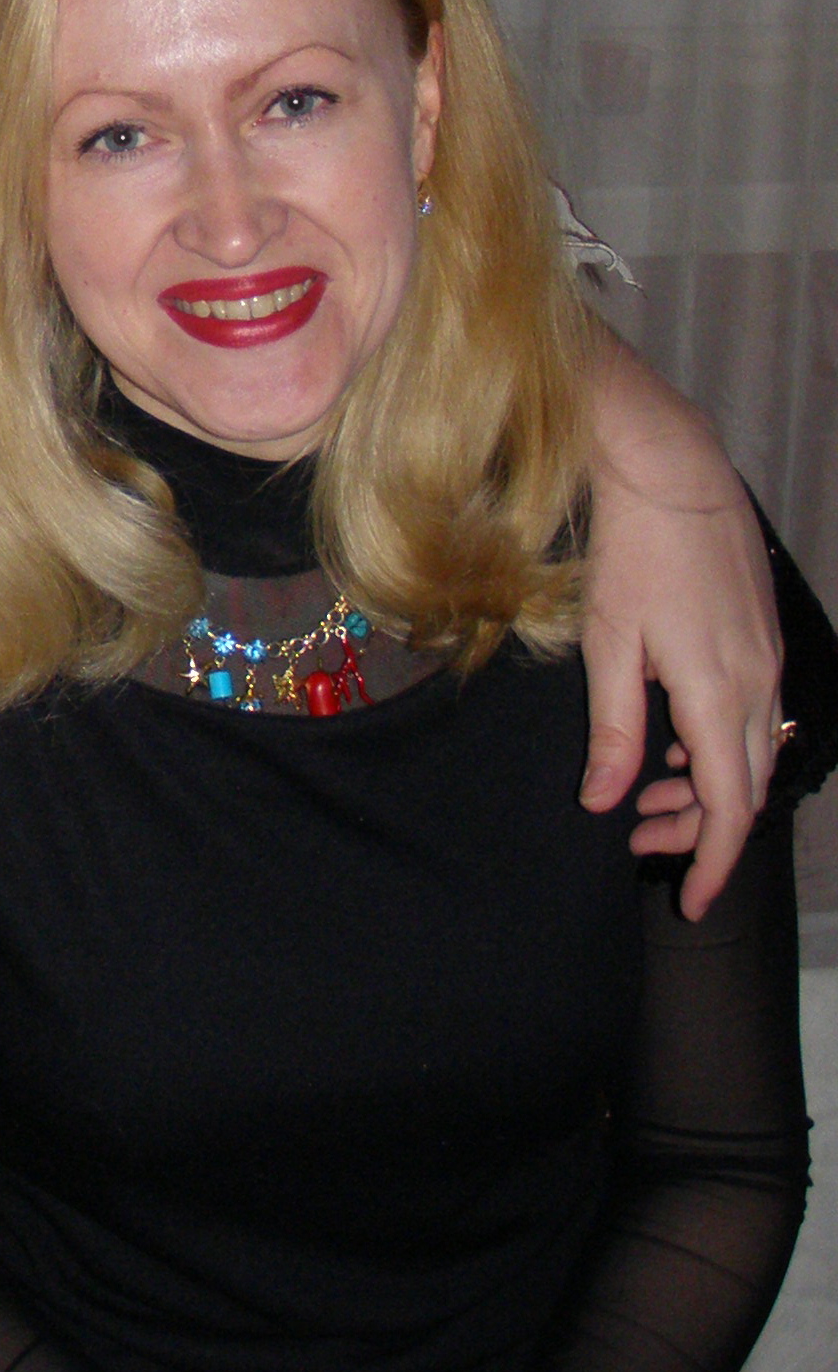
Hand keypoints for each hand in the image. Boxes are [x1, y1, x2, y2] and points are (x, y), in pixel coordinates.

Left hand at [580, 338, 780, 918]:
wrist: (673, 469)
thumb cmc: (633, 551)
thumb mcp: (609, 645)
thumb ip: (613, 730)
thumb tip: (606, 802)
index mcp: (719, 696)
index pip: (730, 809)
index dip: (712, 863)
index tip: (687, 902)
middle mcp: (758, 684)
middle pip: (745, 788)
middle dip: (699, 829)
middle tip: (642, 841)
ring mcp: (766, 658)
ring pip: (751, 751)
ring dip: (705, 785)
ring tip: (645, 795)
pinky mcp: (761, 635)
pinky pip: (751, 713)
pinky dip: (717, 744)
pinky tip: (673, 739)